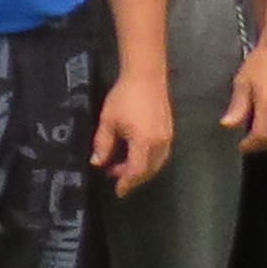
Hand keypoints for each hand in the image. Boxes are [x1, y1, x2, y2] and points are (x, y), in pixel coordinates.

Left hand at [91, 64, 171, 196]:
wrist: (146, 76)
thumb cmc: (124, 97)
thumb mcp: (108, 121)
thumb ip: (103, 144)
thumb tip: (97, 163)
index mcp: (144, 143)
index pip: (136, 172)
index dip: (126, 183)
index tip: (117, 191)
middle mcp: (160, 144)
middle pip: (148, 170)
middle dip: (132, 177)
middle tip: (113, 175)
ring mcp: (168, 138)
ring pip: (156, 164)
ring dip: (141, 169)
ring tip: (122, 165)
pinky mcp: (169, 132)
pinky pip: (160, 155)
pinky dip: (148, 161)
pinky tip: (135, 155)